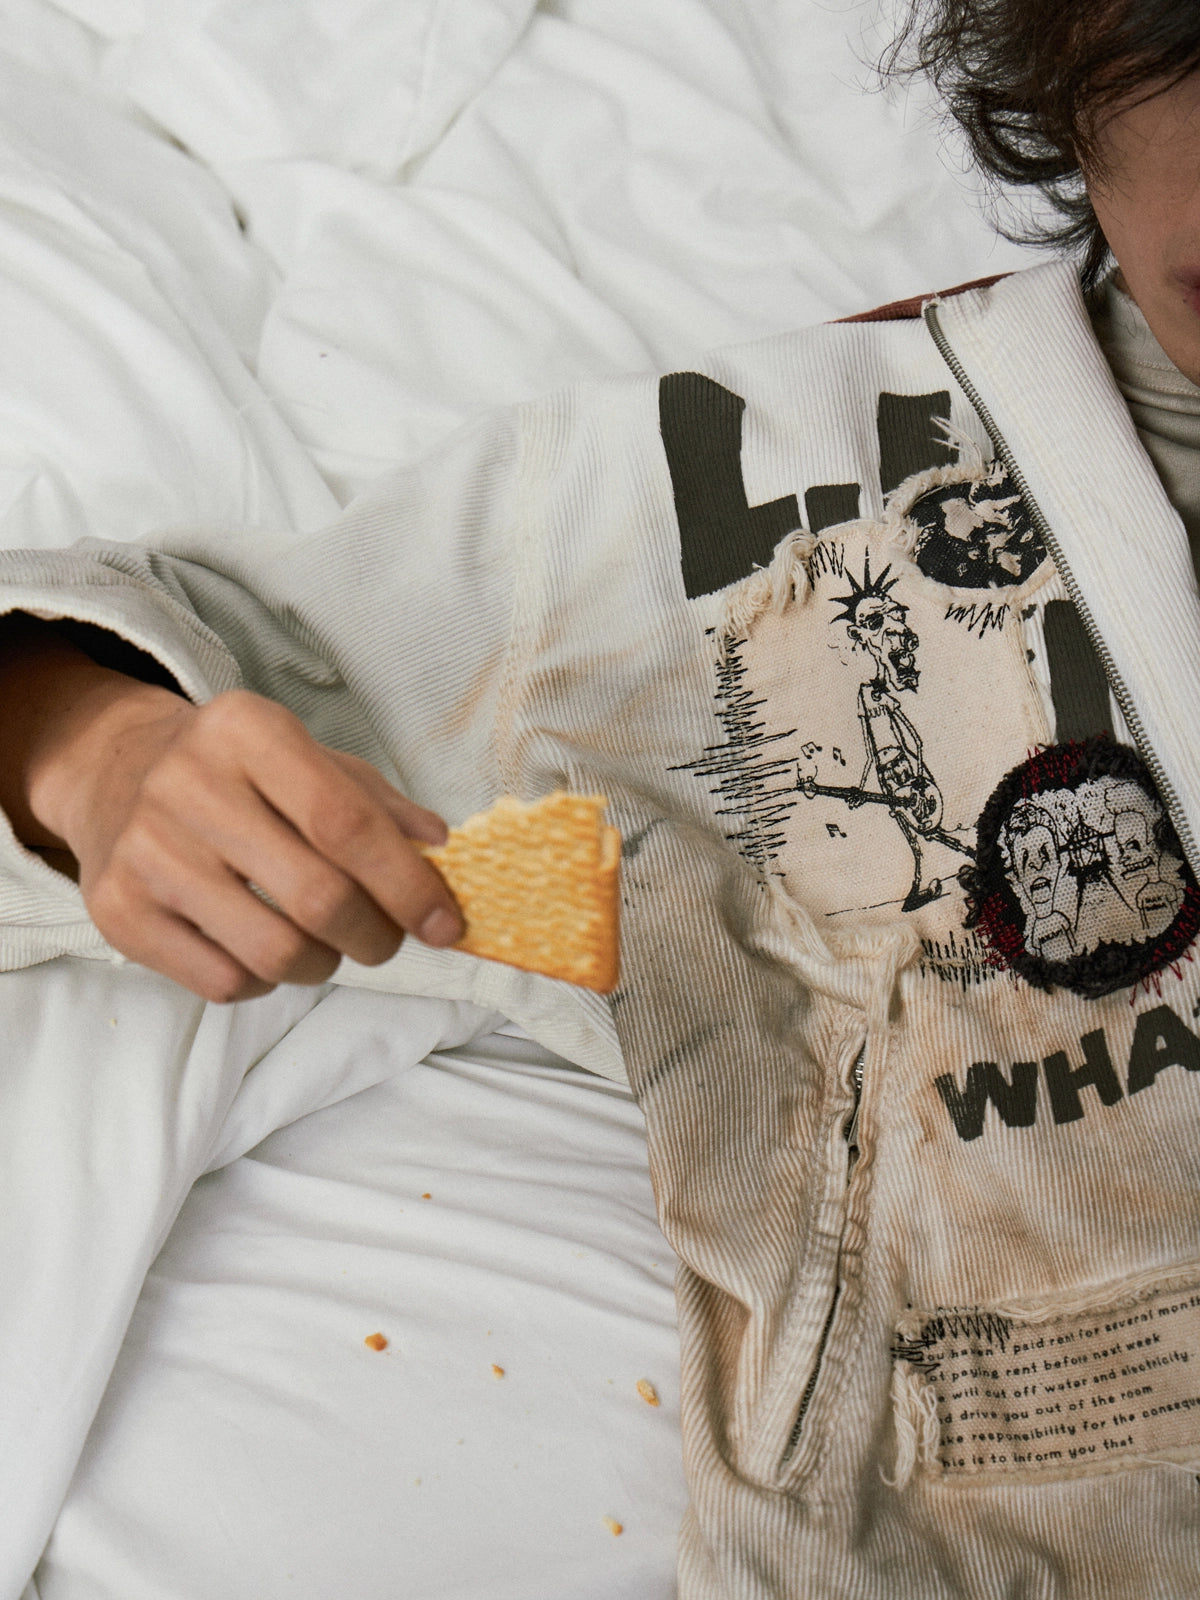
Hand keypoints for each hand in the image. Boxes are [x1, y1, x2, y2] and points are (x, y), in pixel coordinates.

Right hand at [33, 684, 462, 1003]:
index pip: (346, 823)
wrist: (116, 773)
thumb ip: (379, 805)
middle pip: (317, 897)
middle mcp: (187, 784)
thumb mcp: (310, 761)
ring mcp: (145, 851)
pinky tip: (264, 951)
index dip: (408, 885)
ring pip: (273, 953)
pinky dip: (265, 982)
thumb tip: (440, 851)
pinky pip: (223, 983)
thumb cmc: (239, 774)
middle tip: (386, 940)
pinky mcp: (117, 910)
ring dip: (323, 964)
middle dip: (375, 936)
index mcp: (246, 731)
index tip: (446, 925)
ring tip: (325, 944)